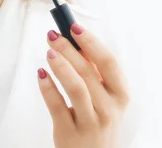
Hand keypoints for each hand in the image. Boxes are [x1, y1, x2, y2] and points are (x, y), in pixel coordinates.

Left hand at [37, 23, 129, 147]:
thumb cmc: (98, 120)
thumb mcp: (105, 97)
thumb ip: (94, 71)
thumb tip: (75, 39)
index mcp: (120, 95)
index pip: (109, 62)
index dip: (91, 42)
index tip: (74, 27)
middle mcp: (109, 109)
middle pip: (88, 71)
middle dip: (68, 49)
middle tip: (53, 35)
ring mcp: (90, 123)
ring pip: (75, 87)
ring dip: (60, 65)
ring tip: (49, 51)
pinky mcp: (70, 133)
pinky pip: (57, 106)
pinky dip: (47, 87)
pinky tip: (41, 74)